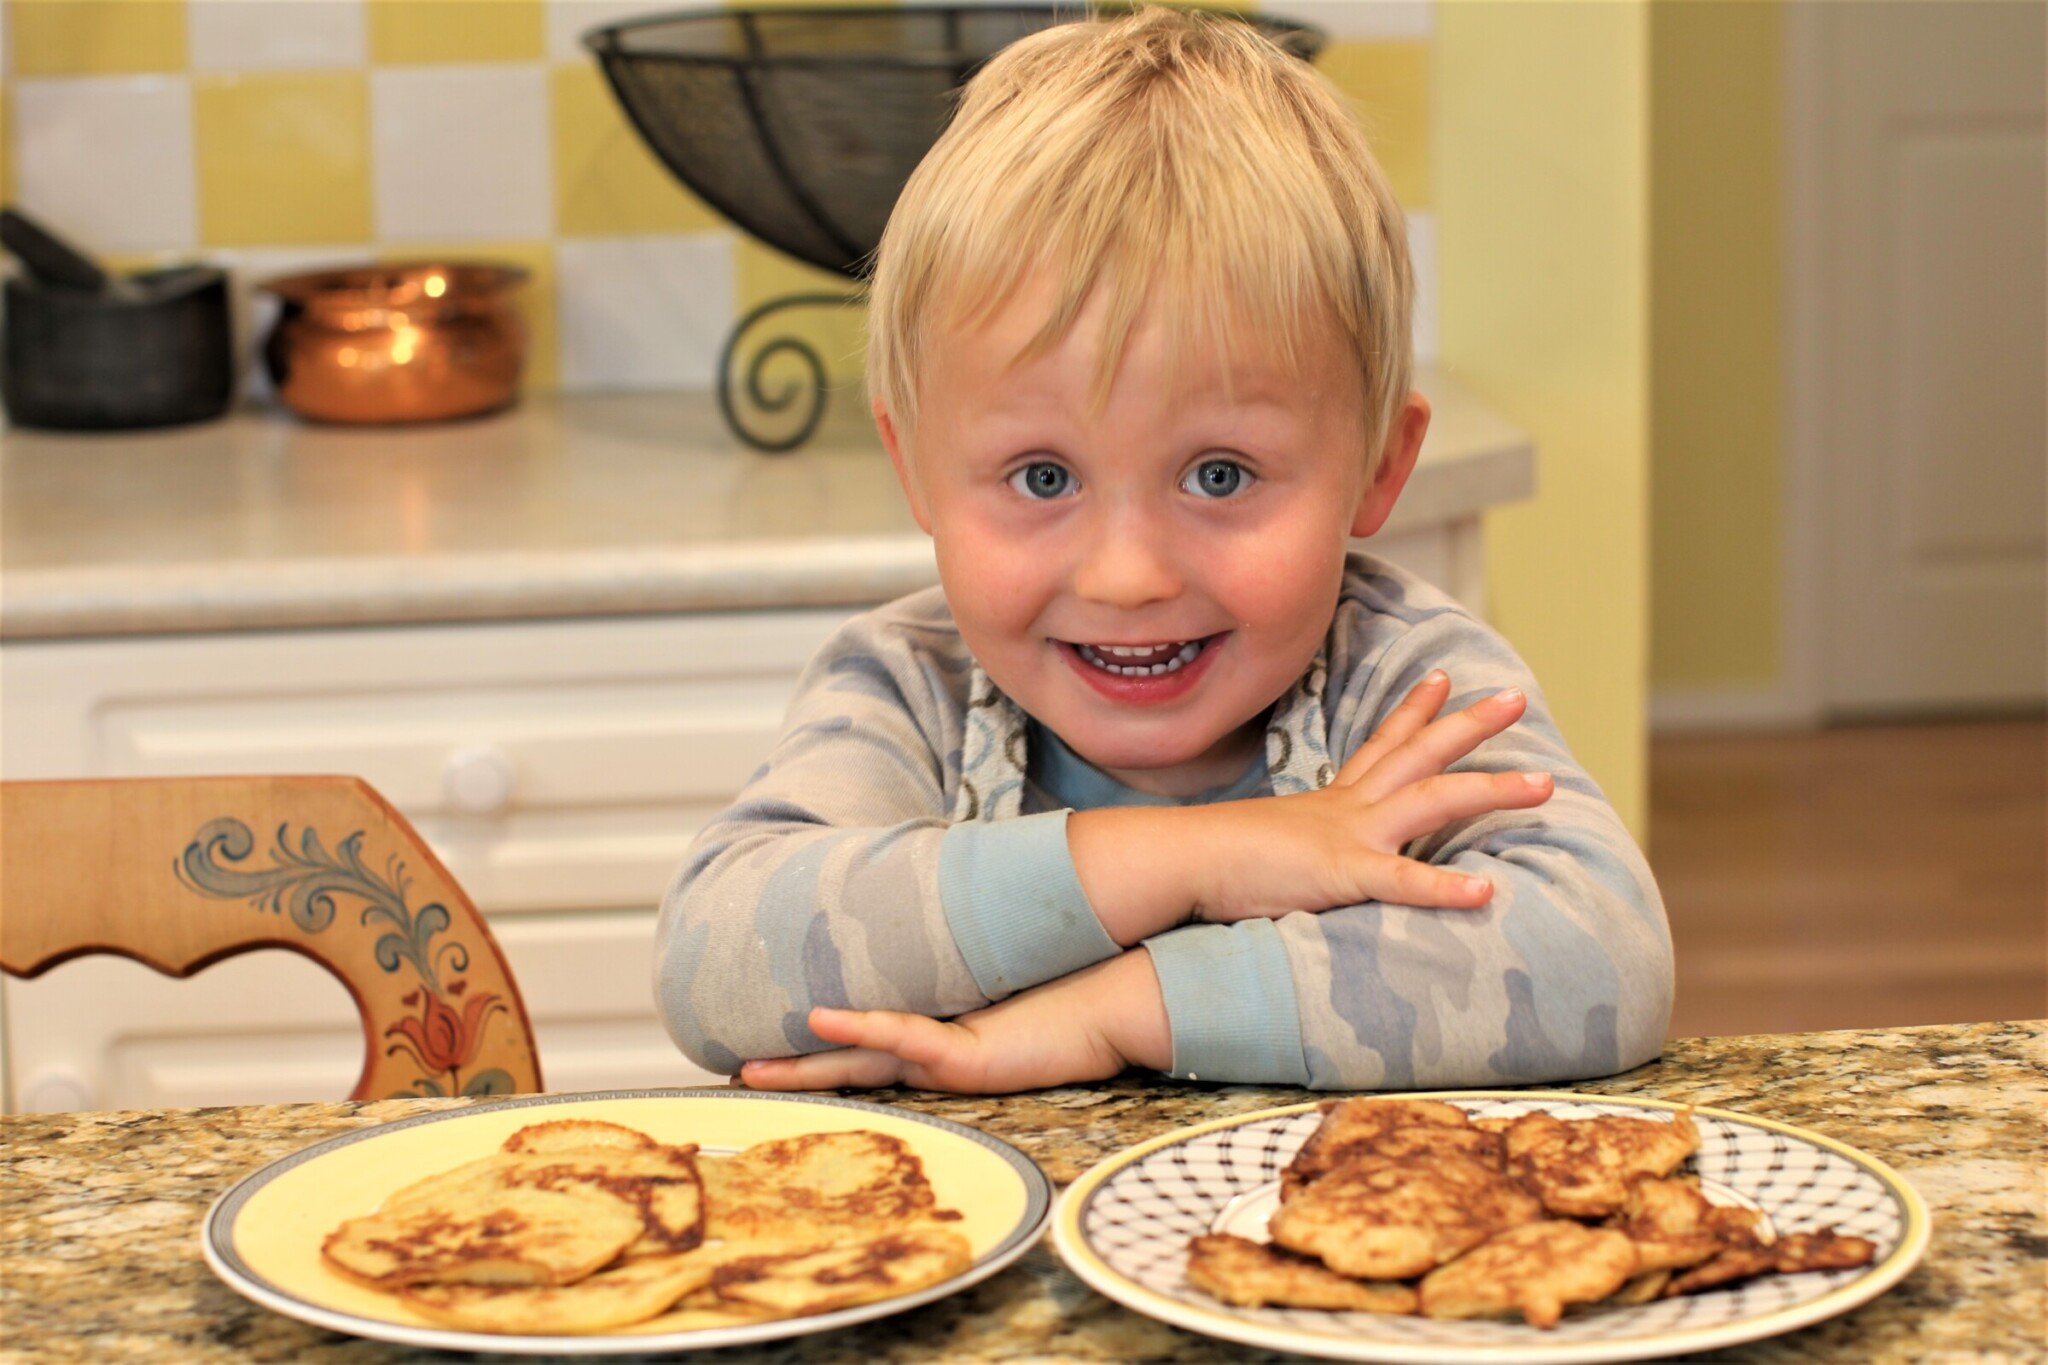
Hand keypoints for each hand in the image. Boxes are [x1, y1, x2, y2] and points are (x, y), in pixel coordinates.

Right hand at [737, 952, 1168, 1092]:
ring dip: (808, 1064)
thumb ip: (967, 938)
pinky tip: (820, 1019)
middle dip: (792, 1070)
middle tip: (732, 1074)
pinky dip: (863, 1028)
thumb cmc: (1072, 977)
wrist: (1126, 997)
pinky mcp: (973, 1057)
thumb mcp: (1004, 955)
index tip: (765, 1038)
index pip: (866, 1041)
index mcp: (942, 1035)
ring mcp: (954, 1061)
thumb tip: (936, 894)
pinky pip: (908, 1039)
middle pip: (851, 1065)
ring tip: (752, 1067)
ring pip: (866, 1063)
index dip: (816, 1042)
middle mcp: (940, 1057)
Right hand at [1199, 670, 1552, 919]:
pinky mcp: (1341, 874)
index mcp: (1330, 802)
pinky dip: (1444, 886)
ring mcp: (1348, 836)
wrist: (1179, 860)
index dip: (1413, 711)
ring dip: (1491, 791)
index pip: (1380, 744)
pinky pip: (1402, 881)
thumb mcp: (1266, 844)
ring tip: (1545, 783)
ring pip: (1432, 801)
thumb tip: (1289, 856)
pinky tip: (1486, 893)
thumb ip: (1292, 847)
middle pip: (1420, 754)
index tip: (1441, 678)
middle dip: (1470, 725)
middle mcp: (1347, 808)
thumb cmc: (1212, 859)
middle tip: (1515, 697)